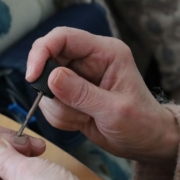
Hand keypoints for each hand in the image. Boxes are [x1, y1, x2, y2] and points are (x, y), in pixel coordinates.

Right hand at [26, 27, 179, 161]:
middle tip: (67, 109)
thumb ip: (82, 93)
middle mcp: (89, 60)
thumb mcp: (114, 110)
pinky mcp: (70, 95)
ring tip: (83, 119)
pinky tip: (81, 123)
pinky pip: (49, 103)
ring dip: (59, 108)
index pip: (63, 37)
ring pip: (46, 86)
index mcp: (104, 52)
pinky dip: (59, 117)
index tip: (32, 77)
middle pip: (48, 60)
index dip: (42, 52)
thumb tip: (51, 77)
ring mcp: (78, 78)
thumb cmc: (142, 123)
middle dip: (50, 89)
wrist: (146, 143)